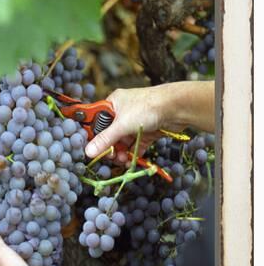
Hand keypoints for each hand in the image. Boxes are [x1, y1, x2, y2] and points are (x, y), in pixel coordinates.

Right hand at [85, 81, 214, 161]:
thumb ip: (105, 139)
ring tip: (122, 160)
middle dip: (110, 148)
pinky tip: (130, 161)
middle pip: (111, 134)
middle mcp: (123, 112)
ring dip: (121, 153)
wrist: (177, 107)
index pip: (97, 121)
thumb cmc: (147, 107)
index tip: (93, 150)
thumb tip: (88, 151)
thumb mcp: (122, 124)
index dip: (94, 136)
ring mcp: (135, 122)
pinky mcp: (147, 131)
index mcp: (113, 104)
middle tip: (111, 157)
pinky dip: (132, 153)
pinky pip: (135, 145)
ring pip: (123, 141)